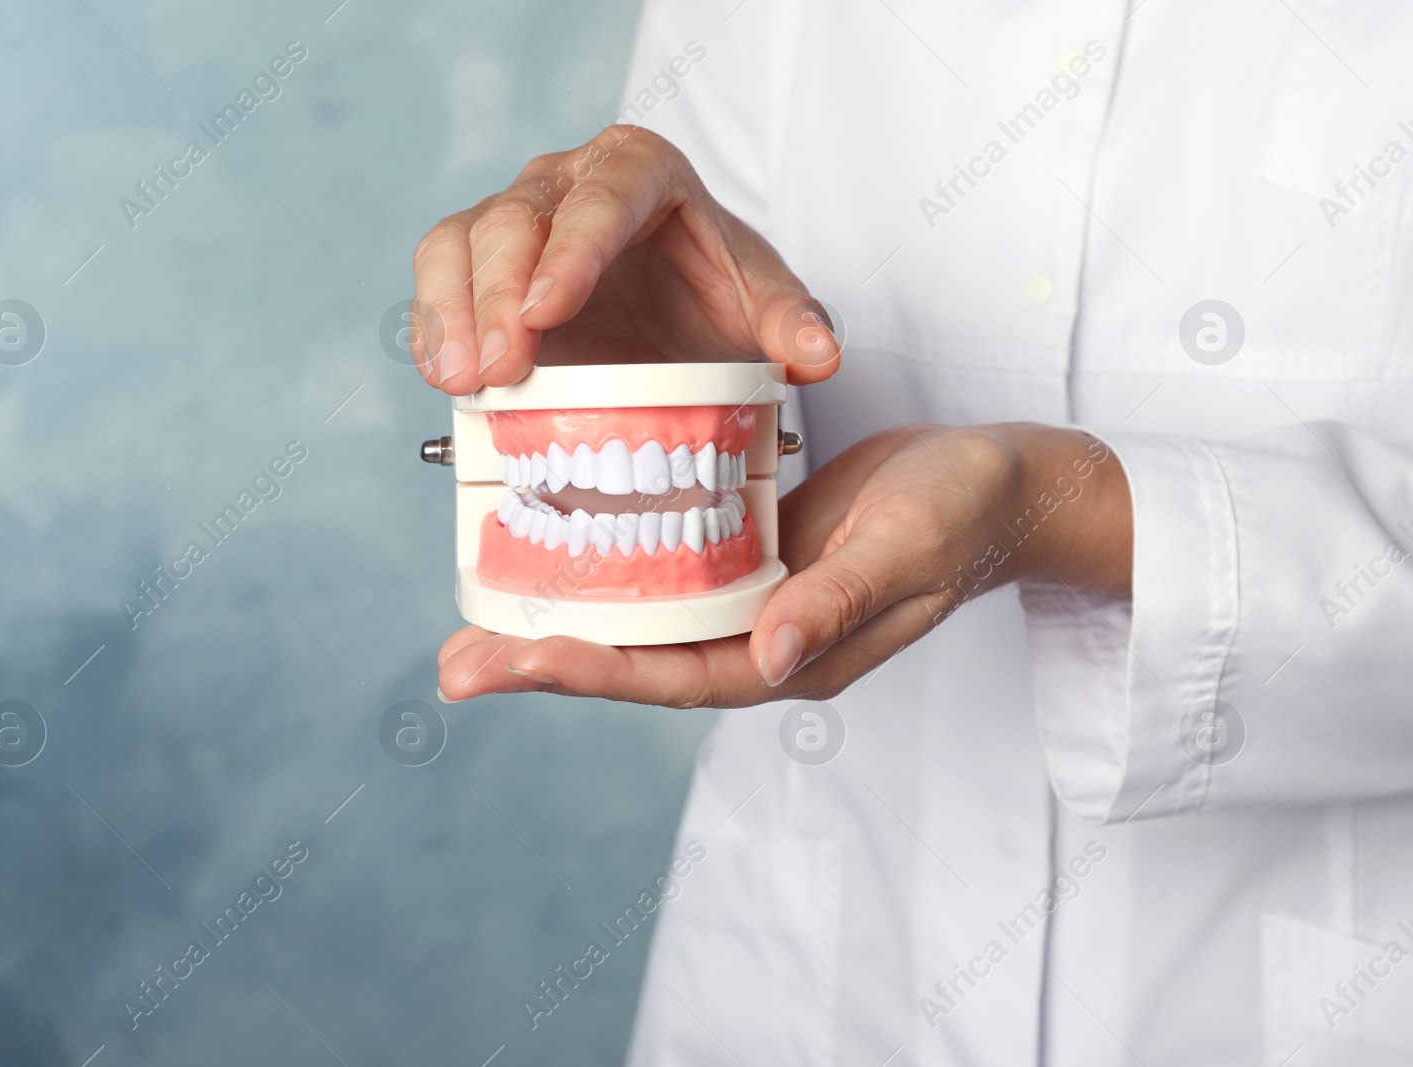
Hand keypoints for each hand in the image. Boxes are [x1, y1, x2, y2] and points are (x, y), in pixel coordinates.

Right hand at [409, 126, 840, 393]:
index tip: (549, 312)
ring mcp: (514, 220)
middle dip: (500, 295)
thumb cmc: (711, 294)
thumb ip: (792, 322)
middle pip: (517, 218)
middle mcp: (567, 182)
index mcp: (641, 170)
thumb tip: (819, 354)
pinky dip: (434, 328)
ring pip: (460, 241)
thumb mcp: (760, 306)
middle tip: (502, 368)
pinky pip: (438, 279)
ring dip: (453, 312)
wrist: (676, 312)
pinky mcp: (476, 265)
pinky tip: (447, 378)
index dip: (571, 252)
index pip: (603, 196)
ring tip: (463, 380)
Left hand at [437, 424, 1131, 707]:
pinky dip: (602, 565)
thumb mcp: (905, 548)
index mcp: (788, 654)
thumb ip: (837, 602)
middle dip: (543, 662)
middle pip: (634, 659)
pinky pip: (660, 571)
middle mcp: (754, 638)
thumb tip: (767, 655)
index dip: (589, 670)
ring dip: (558, 621)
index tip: (509, 662)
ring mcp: (744, 599)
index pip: (671, 675)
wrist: (994, 482)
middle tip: (450, 666)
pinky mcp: (740, 553)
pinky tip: (547, 545)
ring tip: (469, 622)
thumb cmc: (961, 513)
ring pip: (637, 619)